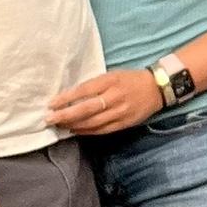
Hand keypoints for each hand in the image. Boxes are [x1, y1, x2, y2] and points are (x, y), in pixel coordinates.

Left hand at [47, 69, 162, 133]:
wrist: (157, 88)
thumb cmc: (130, 79)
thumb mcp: (112, 75)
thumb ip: (95, 85)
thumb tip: (71, 97)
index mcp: (110, 81)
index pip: (84, 91)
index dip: (66, 99)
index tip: (51, 104)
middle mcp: (115, 97)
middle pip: (86, 109)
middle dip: (65, 115)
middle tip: (49, 119)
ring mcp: (120, 112)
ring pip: (92, 122)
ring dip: (73, 125)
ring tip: (60, 125)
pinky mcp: (124, 123)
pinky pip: (102, 130)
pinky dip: (87, 131)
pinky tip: (75, 130)